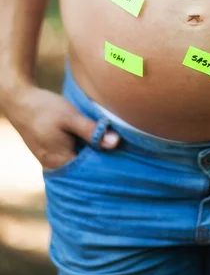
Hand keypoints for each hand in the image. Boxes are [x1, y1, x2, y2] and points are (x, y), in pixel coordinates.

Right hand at [5, 82, 119, 170]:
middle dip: (103, 162)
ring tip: (111, 145)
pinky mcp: (53, 152)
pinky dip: (84, 151)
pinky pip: (73, 156)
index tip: (124, 158)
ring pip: (79, 163)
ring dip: (94, 155)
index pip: (91, 173)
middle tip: (122, 152)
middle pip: (85, 171)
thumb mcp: (70, 117)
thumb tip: (115, 143)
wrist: (21, 101)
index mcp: (61, 162)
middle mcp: (56, 167)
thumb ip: (91, 130)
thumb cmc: (45, 109)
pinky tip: (95, 142)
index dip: (108, 166)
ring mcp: (53, 161)